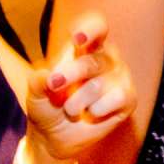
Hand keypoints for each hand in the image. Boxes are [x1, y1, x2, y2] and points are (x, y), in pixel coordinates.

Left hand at [24, 15, 136, 163]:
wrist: (55, 135)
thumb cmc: (47, 105)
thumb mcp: (35, 94)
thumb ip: (38, 82)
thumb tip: (46, 77)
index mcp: (85, 46)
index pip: (97, 28)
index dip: (90, 30)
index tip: (77, 39)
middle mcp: (105, 57)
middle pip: (93, 61)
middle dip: (71, 75)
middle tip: (54, 84)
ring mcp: (119, 77)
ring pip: (99, 85)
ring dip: (77, 102)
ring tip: (70, 110)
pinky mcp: (128, 97)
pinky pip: (117, 98)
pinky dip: (96, 111)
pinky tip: (91, 114)